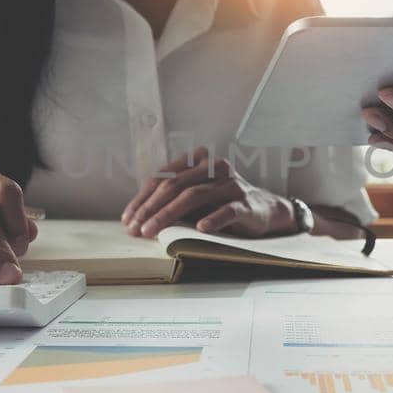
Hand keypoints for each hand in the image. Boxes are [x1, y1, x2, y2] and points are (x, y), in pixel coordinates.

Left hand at [120, 147, 294, 237]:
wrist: (263, 209)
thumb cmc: (221, 203)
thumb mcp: (194, 197)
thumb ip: (171, 200)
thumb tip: (136, 219)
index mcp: (197, 160)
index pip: (162, 177)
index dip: (142, 199)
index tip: (128, 219)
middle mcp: (213, 166)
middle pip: (174, 185)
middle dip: (151, 209)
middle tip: (136, 229)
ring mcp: (230, 183)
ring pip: (194, 196)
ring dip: (169, 215)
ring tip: (153, 231)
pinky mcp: (245, 202)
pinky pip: (227, 210)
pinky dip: (213, 219)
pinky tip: (201, 228)